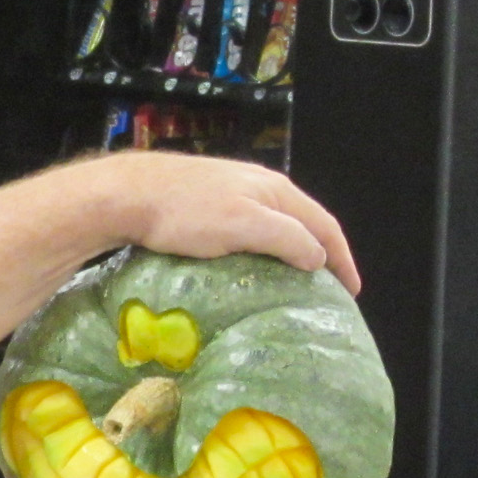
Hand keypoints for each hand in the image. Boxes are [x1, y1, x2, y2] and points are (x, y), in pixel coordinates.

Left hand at [85, 150, 360, 294]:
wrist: (125, 196)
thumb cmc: (184, 213)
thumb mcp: (244, 226)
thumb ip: (287, 238)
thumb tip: (319, 258)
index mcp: (276, 191)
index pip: (324, 225)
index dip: (342, 258)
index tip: (352, 291)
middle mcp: (259, 186)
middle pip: (303, 222)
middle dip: (321, 253)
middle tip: (328, 288)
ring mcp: (230, 192)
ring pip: (275, 224)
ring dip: (292, 251)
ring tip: (295, 280)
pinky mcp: (203, 204)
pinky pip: (247, 228)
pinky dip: (262, 249)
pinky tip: (251, 265)